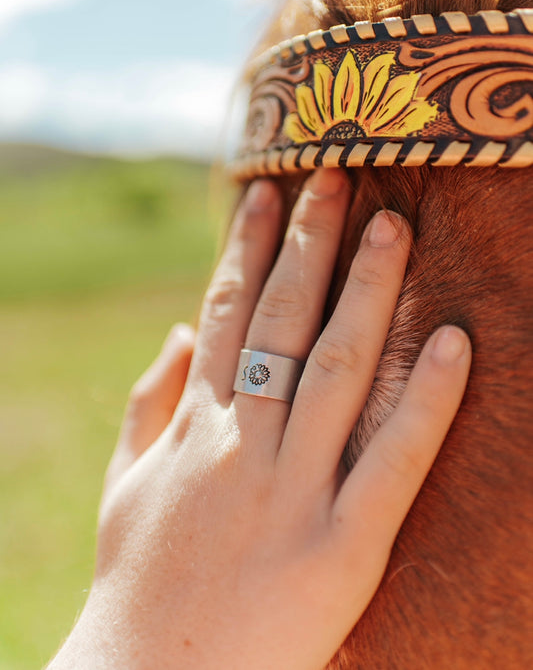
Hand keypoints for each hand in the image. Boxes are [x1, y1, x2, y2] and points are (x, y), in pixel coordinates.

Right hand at [49, 169, 470, 669]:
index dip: (246, 247)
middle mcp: (243, 444)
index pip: (225, 314)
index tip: (266, 190)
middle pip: (281, 322)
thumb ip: (148, 401)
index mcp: (195, 427)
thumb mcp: (124, 484)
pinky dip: (425, 399)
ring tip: (393, 225)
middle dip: (309, 243)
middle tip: (337, 175)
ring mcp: (293, 492)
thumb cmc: (138, 580)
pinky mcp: (341, 548)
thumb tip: (175, 332)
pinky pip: (392, 461)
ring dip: (367, 292)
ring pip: (335, 369)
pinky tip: (455, 341)